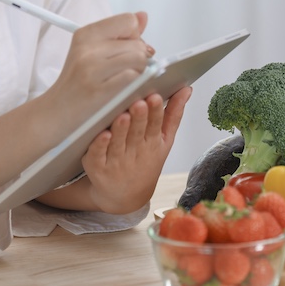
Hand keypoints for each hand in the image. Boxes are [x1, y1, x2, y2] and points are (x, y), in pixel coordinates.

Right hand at [44, 12, 154, 130]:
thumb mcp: (93, 52)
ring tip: (124, 81)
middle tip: (125, 70)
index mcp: (86, 34)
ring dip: (140, 73)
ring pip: (139, 59)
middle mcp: (87, 48)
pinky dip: (135, 86)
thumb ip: (120, 34)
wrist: (56, 113)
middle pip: (137, 43)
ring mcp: (92, 69)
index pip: (129, 20)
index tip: (127, 49)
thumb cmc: (77, 84)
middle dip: (140, 58)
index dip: (134, 36)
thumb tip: (143, 16)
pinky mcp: (100, 90)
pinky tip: (123, 91)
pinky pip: (134, 78)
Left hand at [81, 87, 191, 213]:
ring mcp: (117, 161)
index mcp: (153, 143)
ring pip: (119, 143)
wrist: (125, 197)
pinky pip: (98, 156)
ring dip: (121, 130)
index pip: (155, 125)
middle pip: (137, 132)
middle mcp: (135, 152)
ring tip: (123, 116)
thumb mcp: (165, 141)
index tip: (155, 96)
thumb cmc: (145, 161)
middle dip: (140, 118)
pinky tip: (102, 135)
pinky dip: (100, 146)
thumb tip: (186, 88)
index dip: (155, 111)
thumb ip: (174, 114)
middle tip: (139, 103)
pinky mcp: (98, 168)